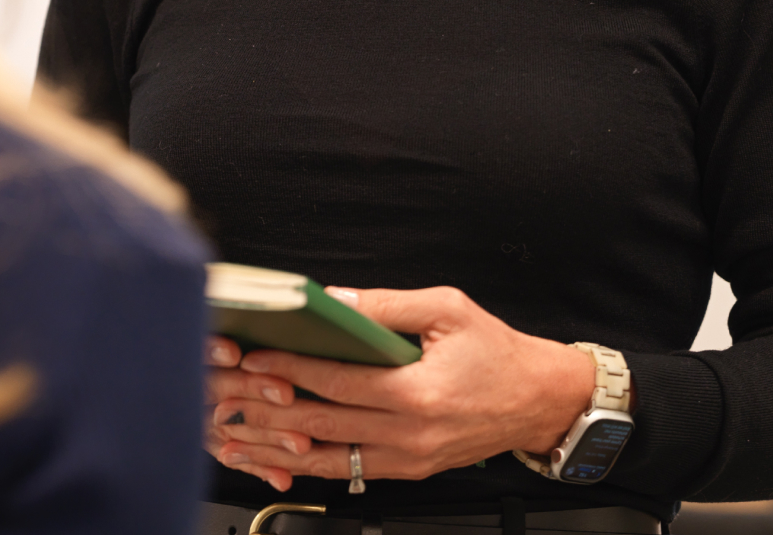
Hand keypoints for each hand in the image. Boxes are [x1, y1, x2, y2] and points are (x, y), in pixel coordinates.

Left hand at [210, 286, 599, 490]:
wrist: (538, 399)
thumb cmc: (496, 350)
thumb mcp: (446, 308)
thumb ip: (386, 306)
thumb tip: (333, 301)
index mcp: (419, 392)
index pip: (339, 382)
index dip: (293, 369)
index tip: (258, 357)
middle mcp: (411, 435)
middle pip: (326, 426)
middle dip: (274, 409)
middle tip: (234, 394)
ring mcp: (410, 460)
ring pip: (332, 459)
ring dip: (282, 446)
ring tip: (241, 434)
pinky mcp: (411, 470)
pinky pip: (352, 471)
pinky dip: (313, 462)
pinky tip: (283, 453)